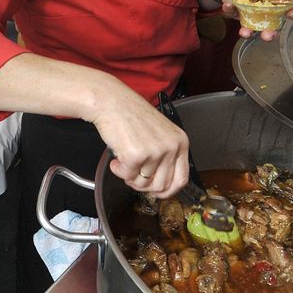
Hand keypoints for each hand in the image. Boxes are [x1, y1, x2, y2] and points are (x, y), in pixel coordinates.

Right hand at [87, 82, 188, 198]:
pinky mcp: (136, 155)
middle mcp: (171, 147)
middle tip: (133, 173)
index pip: (182, 179)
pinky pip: (127, 177)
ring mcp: (155, 151)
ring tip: (124, 162)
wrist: (111, 101)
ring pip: (143, 184)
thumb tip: (161, 185)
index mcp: (180, 141)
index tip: (157, 191)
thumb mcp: (160, 133)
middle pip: (161, 186)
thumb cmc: (131, 114)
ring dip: (129, 177)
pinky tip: (116, 159)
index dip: (168, 190)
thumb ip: (165, 156)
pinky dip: (118, 171)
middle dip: (144, 185)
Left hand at [214, 0, 292, 40]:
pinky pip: (232, 14)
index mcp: (278, 0)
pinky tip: (228, 4)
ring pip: (252, 28)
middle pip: (272, 27)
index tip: (291, 13)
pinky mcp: (235, 12)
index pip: (290, 10)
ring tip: (245, 32)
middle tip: (268, 35)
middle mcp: (266, 11)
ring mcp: (250, 14)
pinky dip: (230, 10)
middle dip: (270, 34)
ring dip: (248, 32)